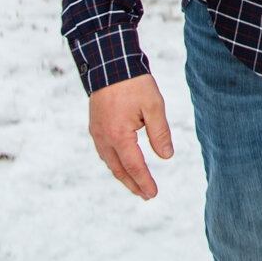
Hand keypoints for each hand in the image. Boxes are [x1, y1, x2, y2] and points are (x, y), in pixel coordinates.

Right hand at [88, 73, 172, 198]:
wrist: (109, 64)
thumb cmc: (134, 84)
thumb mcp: (153, 106)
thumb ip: (160, 133)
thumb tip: (166, 156)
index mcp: (119, 136)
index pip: (134, 166)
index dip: (144, 181)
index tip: (153, 194)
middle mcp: (104, 138)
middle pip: (119, 170)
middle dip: (133, 184)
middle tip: (146, 195)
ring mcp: (97, 133)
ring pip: (110, 162)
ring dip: (123, 175)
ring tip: (136, 185)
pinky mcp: (95, 126)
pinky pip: (105, 152)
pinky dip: (115, 163)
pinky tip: (122, 164)